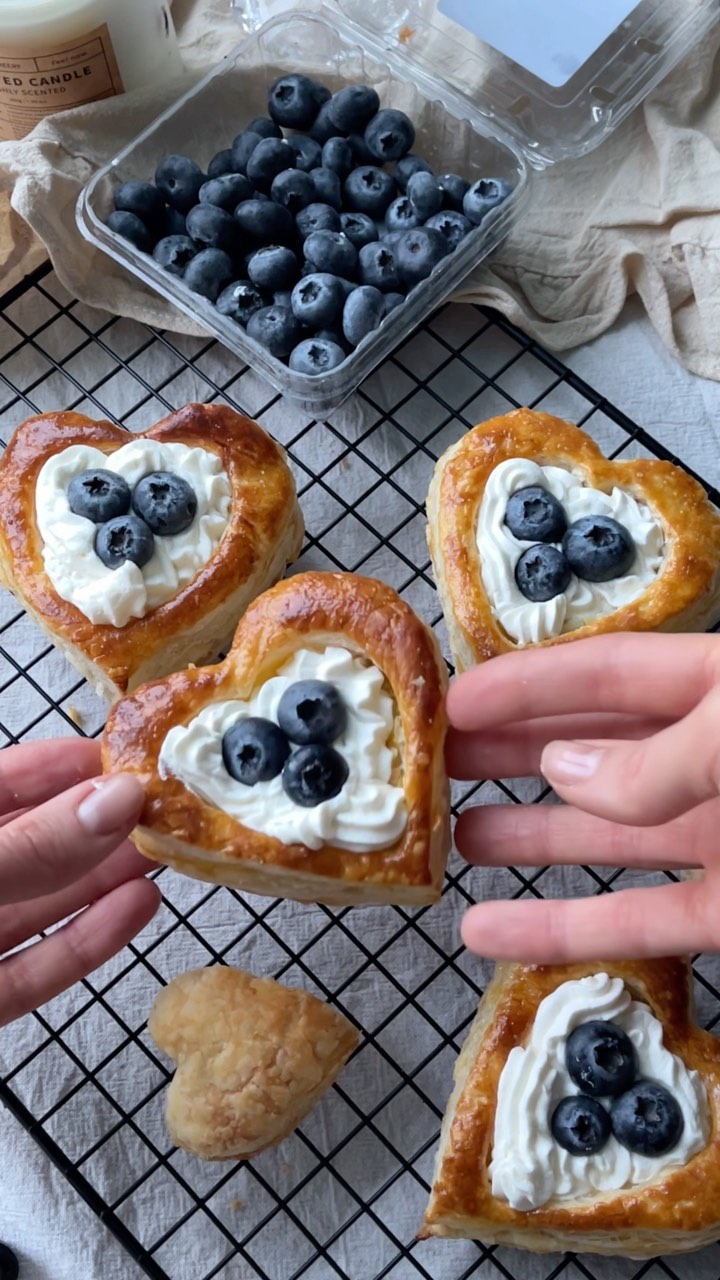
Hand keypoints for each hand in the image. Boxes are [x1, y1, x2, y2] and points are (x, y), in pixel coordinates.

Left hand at [0, 739, 159, 1025]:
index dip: (64, 763)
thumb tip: (117, 799)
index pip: (2, 781)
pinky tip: (137, 907)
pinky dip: (87, 941)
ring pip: (41, 903)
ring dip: (106, 876)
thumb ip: (32, 847)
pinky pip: (36, 968)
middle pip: (35, 841)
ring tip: (170, 848)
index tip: (131, 755)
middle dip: (101, 820)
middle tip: (169, 804)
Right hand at [446, 633, 719, 963]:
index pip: (608, 674)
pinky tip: (489, 932)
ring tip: (455, 834)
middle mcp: (710, 761)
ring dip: (528, 838)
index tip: (453, 701)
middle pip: (595, 749)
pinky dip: (562, 931)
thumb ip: (659, 758)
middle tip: (439, 759)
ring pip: (605, 838)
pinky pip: (635, 922)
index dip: (528, 685)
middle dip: (514, 751)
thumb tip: (563, 771)